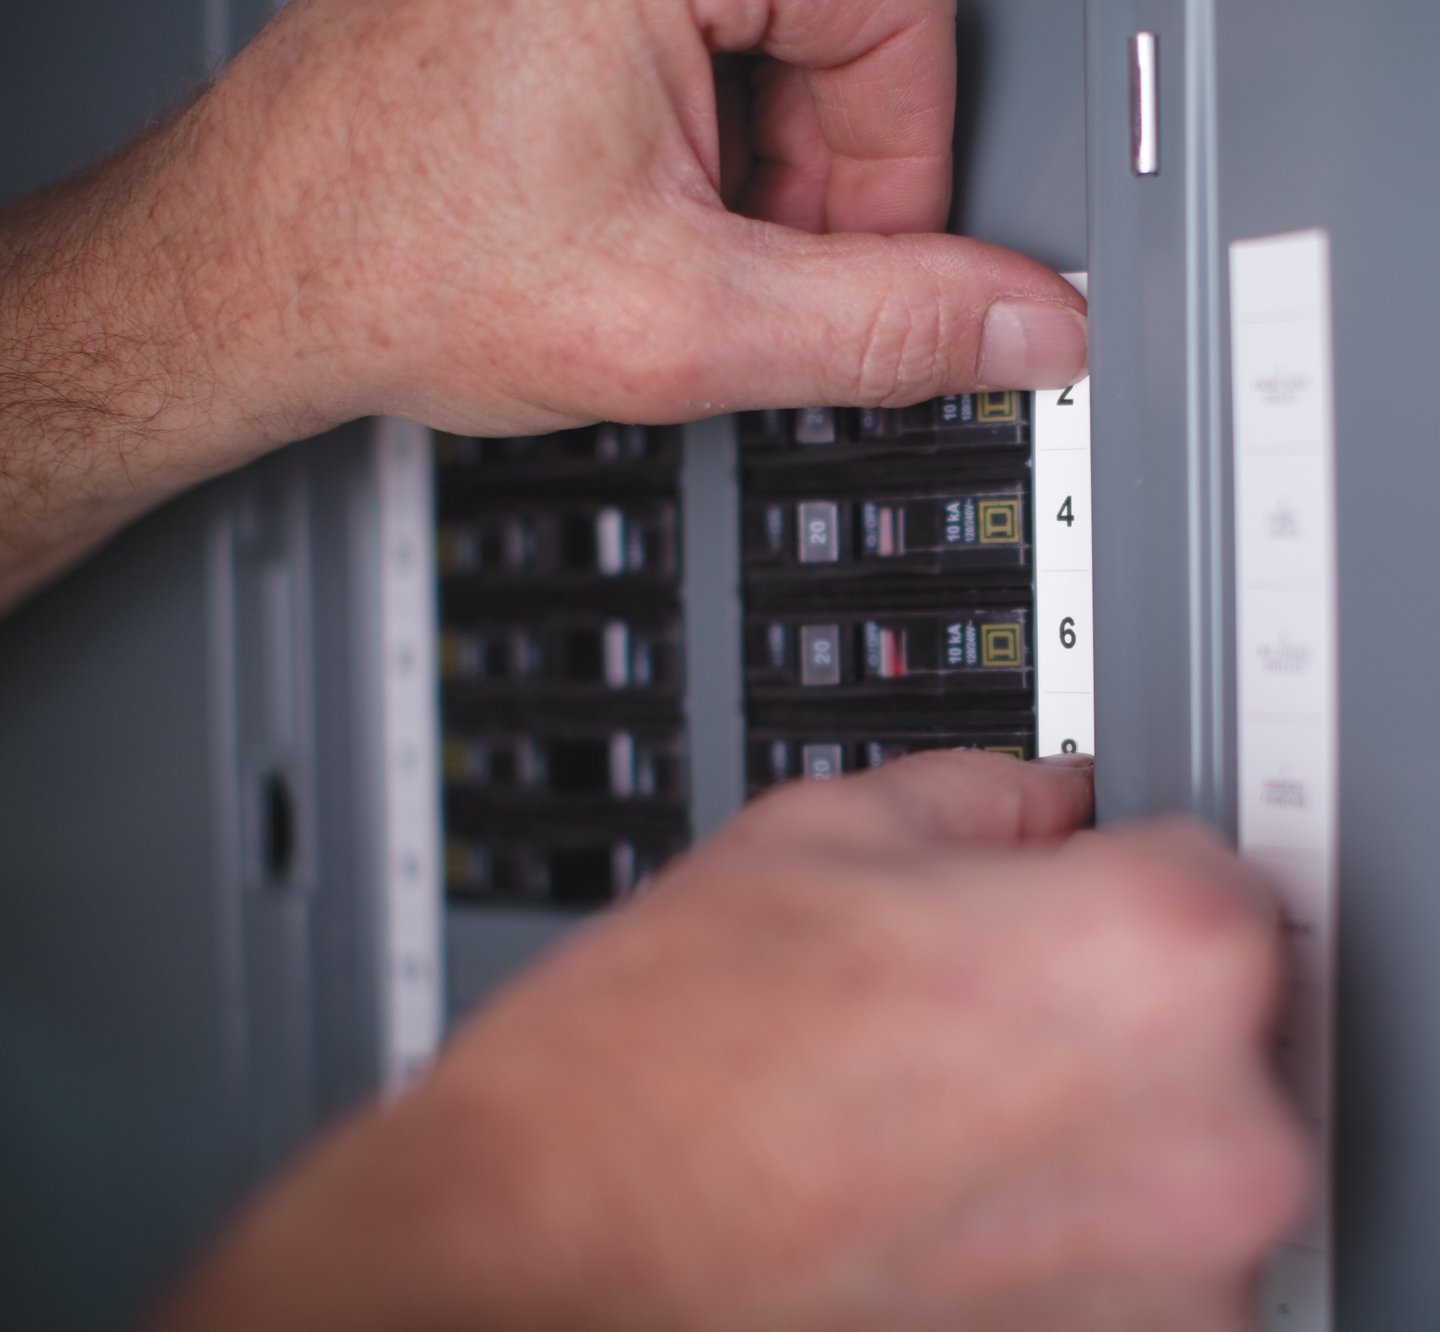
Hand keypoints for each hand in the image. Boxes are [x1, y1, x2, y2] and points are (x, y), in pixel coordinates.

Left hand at [0, 0, 1087, 606]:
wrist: (251, 269)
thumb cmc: (395, 260)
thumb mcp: (680, 323)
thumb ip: (882, 328)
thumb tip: (1028, 326)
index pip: (904, 18)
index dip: (898, 176)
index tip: (856, 272)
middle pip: (845, 27)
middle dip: (822, 183)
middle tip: (746, 277)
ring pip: (780, 40)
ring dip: (760, 172)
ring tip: (661, 246)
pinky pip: (707, 37)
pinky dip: (705, 140)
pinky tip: (636, 205)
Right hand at [150, 754, 1305, 1331]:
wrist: (535, 1263)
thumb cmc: (649, 1070)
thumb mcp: (819, 834)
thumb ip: (986, 796)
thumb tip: (1049, 804)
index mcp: (1151, 959)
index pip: (1205, 867)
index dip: (1099, 872)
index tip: (1048, 895)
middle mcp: (1207, 1143)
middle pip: (1203, 1015)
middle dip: (1097, 995)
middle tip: (952, 1002)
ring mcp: (1176, 1293)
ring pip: (1168, 1143)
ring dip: (1074, 1117)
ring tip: (914, 1106)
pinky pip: (1123, 1254)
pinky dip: (1048, 1222)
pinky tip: (916, 1192)